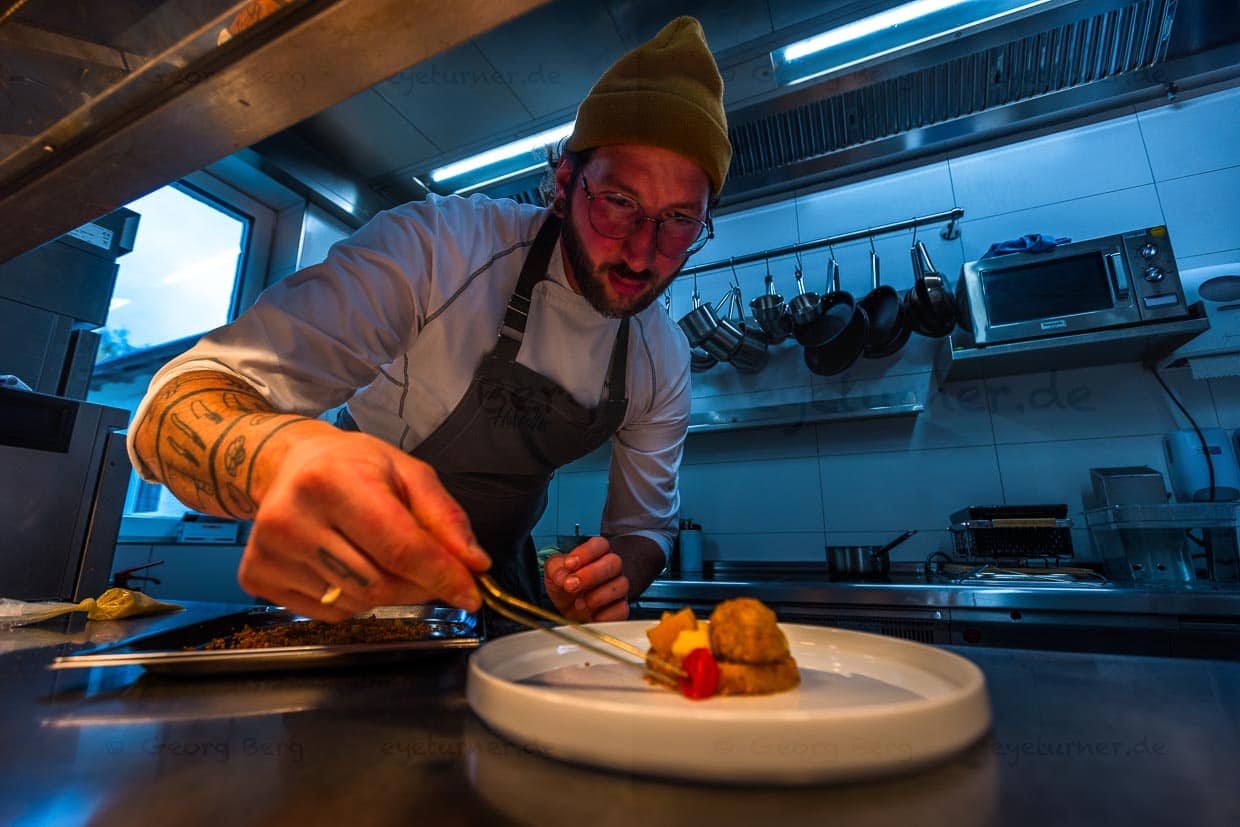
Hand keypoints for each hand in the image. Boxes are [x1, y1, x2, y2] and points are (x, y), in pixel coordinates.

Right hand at [238, 421, 490, 620]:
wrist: (287, 465)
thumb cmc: (353, 466)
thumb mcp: (408, 472)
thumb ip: (445, 517)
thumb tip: (474, 564)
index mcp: (331, 480)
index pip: (398, 546)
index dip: (442, 575)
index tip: (471, 593)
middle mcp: (292, 517)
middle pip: (379, 583)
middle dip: (418, 586)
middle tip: (430, 571)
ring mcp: (269, 551)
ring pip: (356, 602)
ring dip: (386, 591)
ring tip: (376, 554)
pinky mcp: (256, 576)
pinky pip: (328, 613)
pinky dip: (353, 599)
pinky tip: (345, 564)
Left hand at [543, 536, 629, 621]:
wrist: (568, 611)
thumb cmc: (565, 586)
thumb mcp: (554, 573)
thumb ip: (555, 569)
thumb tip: (561, 577)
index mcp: (596, 554)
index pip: (600, 544)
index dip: (586, 553)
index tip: (569, 564)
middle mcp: (611, 569)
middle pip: (614, 562)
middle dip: (591, 574)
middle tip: (571, 585)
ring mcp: (618, 588)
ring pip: (621, 585)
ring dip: (598, 596)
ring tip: (579, 603)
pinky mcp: (621, 608)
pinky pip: (622, 609)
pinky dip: (606, 614)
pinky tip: (592, 615)